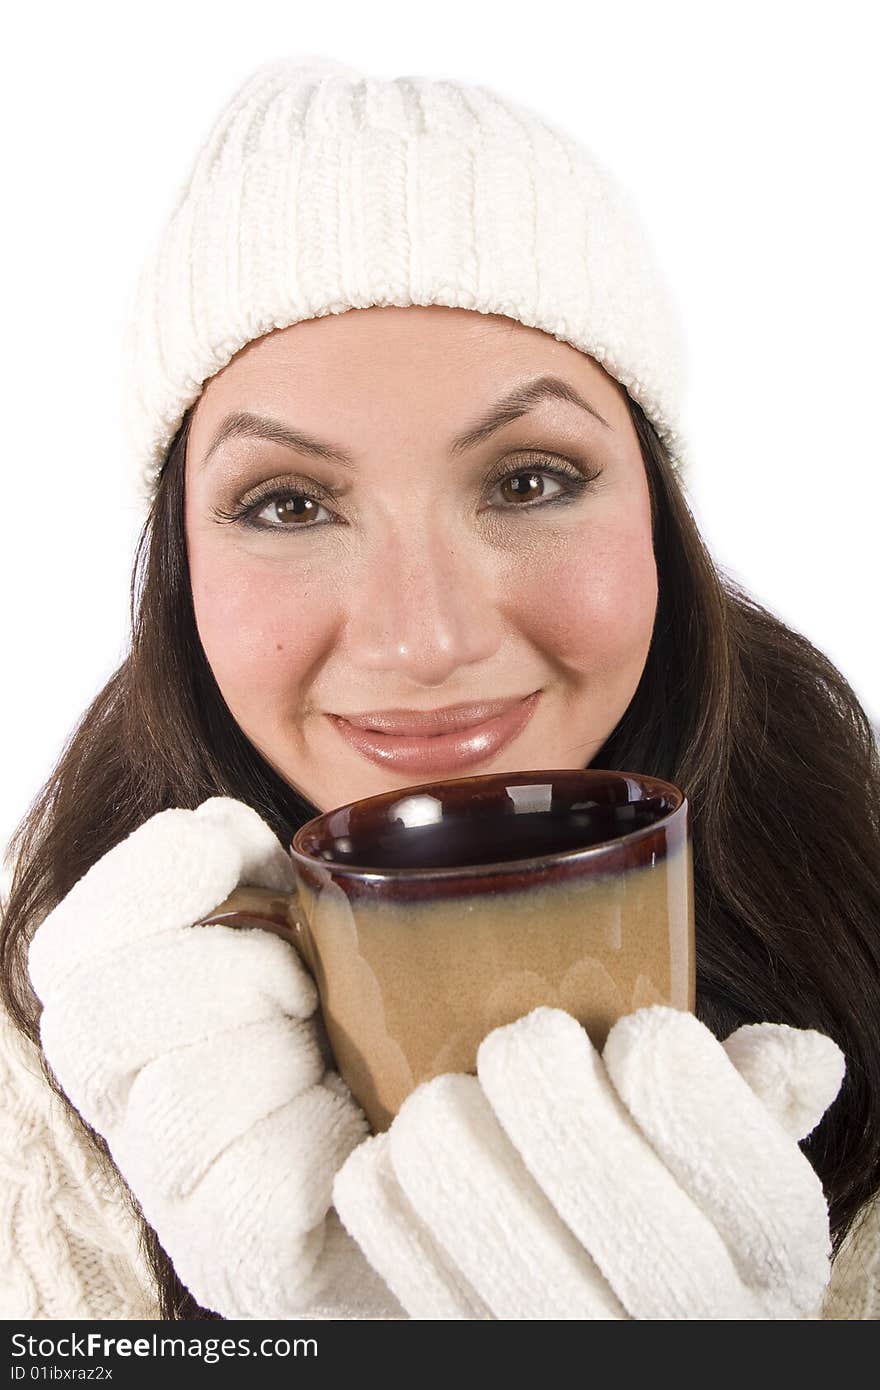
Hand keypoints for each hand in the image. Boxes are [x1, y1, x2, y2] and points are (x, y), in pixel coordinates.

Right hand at [28, 797, 369, 1318]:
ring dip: (283, 1053)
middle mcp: (127, 1117)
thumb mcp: (324, 934)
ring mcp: (178, 1201)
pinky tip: (359, 1127)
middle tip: (306, 984)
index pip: (66, 954)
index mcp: (130, 1022)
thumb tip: (227, 828)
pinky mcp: (244, 1263)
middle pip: (94, 1023)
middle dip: (225, 971)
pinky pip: (261, 1185)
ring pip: (179, 1101)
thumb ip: (265, 877)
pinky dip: (326, 1134)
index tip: (231, 851)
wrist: (458, 1167)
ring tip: (339, 1057)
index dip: (140, 880)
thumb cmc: (376, 1036)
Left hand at [332, 1006, 844, 1319]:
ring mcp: (564, 1349)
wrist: (595, 1322)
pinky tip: (399, 1156)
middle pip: (599, 1183)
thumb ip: (760, 1107)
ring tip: (457, 1098)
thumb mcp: (735, 1174)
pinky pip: (387, 1227)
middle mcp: (678, 1327)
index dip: (681, 1079)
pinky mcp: (460, 1345)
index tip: (642, 1031)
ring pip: (470, 1192)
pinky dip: (381, 1175)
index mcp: (765, 1262)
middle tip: (527, 1041)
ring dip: (447, 1114)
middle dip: (540, 1073)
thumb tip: (800, 1056)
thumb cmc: (665, 1212)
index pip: (752, 1178)